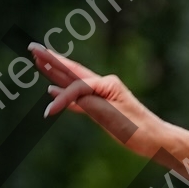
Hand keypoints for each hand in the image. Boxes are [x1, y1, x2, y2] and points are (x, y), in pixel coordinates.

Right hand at [28, 43, 165, 159]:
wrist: (156, 140)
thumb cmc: (137, 129)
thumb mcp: (110, 116)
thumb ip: (87, 103)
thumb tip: (64, 95)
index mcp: (107, 84)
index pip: (77, 86)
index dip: (61, 98)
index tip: (48, 113)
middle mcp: (104, 85)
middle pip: (72, 71)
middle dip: (51, 60)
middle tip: (32, 48)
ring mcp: (103, 95)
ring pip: (73, 81)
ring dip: (55, 71)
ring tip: (39, 60)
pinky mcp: (102, 107)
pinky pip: (79, 98)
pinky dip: (65, 95)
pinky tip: (53, 91)